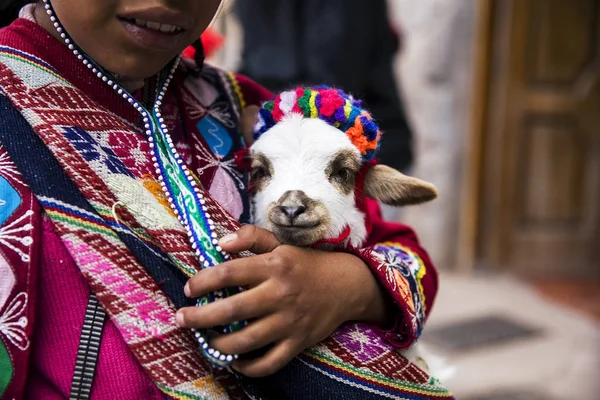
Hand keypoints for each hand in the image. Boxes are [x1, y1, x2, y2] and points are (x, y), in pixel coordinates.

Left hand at [176, 225, 389, 376]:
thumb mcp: (280, 243)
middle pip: (232, 309)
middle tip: (181, 318)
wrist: (346, 285)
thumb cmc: (305, 263)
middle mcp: (280, 294)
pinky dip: (248, 367)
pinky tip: (235, 360)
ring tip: (205, 340)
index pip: (229, 273)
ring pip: (246, 340)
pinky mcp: (298, 342)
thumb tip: (218, 243)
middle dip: (199, 317)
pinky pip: (269, 363)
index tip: (189, 289)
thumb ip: (250, 237)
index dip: (203, 281)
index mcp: (273, 266)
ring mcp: (289, 321)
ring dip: (219, 343)